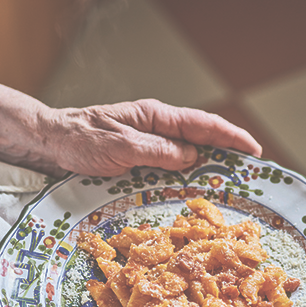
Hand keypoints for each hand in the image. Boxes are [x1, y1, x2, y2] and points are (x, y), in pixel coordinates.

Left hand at [41, 99, 261, 176]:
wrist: (51, 143)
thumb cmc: (80, 140)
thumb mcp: (119, 146)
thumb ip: (157, 150)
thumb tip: (192, 156)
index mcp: (156, 116)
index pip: (202, 123)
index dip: (232, 136)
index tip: (254, 151)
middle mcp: (157, 128)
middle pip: (201, 138)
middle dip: (228, 153)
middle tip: (250, 174)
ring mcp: (149, 143)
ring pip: (188, 154)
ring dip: (209, 168)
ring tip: (230, 185)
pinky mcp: (140, 158)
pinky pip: (171, 167)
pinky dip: (186, 177)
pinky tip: (193, 190)